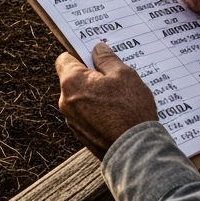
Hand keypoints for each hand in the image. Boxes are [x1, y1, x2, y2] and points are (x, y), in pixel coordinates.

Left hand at [56, 43, 158, 158]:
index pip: (64, 59)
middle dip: (91, 75)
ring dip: (95, 94)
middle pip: (73, 79)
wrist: (135, 152)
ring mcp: (72, 120)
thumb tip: (97, 48)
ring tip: (120, 97)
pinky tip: (117, 113)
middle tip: (114, 76)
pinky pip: (87, 114)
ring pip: (81, 98)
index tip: (94, 55)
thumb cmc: (130, 110)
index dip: (79, 54)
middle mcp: (66, 101)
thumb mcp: (124, 75)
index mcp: (72, 82)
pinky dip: (98, 110)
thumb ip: (107, 59)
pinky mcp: (81, 134)